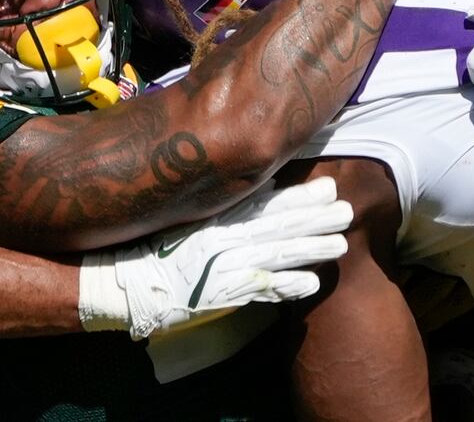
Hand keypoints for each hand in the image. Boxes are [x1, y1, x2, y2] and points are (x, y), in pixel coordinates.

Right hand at [80, 177, 352, 339]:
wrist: (125, 281)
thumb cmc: (157, 244)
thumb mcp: (190, 215)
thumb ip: (224, 202)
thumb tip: (262, 178)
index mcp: (217, 216)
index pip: (265, 203)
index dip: (298, 196)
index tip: (329, 187)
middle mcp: (223, 238)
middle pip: (278, 227)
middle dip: (315, 219)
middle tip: (347, 210)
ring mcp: (224, 268)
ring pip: (275, 257)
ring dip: (310, 250)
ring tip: (339, 245)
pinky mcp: (222, 295)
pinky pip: (259, 291)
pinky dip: (285, 287)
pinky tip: (311, 284)